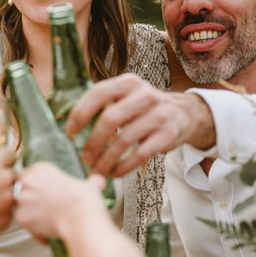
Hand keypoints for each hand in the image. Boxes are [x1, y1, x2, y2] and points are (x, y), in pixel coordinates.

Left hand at [14, 163, 107, 240]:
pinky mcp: (22, 216)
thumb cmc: (85, 202)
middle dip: (28, 198)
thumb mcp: (91, 184)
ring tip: (44, 221)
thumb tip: (98, 181)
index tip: (42, 193)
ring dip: (29, 213)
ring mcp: (23, 199)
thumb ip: (91, 181)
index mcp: (41, 169)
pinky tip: (45, 233)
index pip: (29, 174)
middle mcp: (29, 181)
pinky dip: (33, 230)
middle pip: (19, 188)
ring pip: (19, 206)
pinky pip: (23, 224)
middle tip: (41, 207)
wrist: (81, 218)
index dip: (34, 185)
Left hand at [67, 74, 215, 177]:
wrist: (184, 114)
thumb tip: (72, 127)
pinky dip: (123, 167)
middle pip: (110, 119)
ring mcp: (158, 114)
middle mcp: (144, 95)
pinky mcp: (167, 134)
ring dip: (106, 159)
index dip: (81, 113)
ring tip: (97, 170)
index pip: (99, 93)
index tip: (70, 132)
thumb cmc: (144, 108)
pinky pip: (140, 154)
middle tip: (84, 158)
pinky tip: (114, 173)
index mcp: (128, 83)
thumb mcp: (127, 96)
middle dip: (93, 142)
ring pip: (124, 140)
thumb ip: (104, 105)